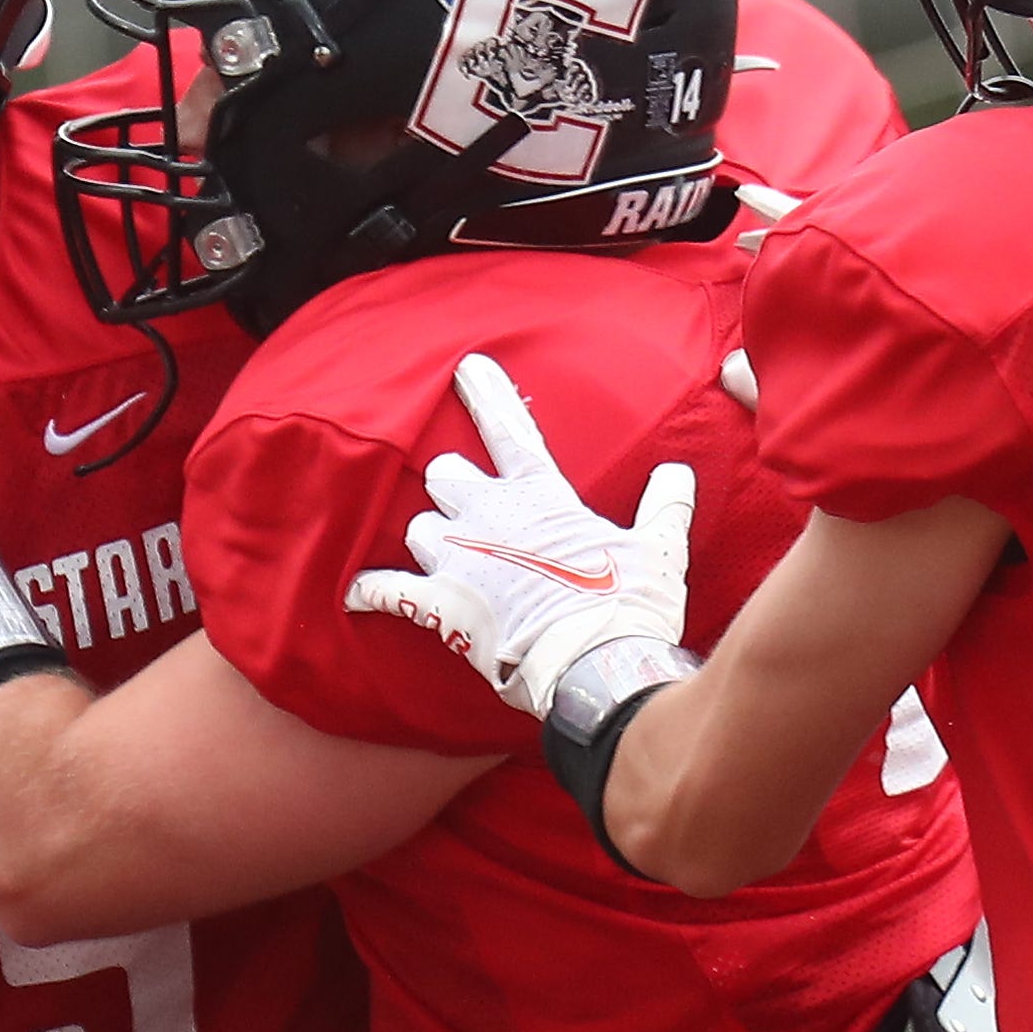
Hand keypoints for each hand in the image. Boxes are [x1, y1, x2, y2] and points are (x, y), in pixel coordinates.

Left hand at [345, 354, 695, 718]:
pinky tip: (353, 594)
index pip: (509, 428)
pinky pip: (388, 589)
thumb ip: (664, 506)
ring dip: (427, 538)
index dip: (487, 395)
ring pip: (417, 527)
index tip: (466, 367)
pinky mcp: (439, 604)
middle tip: (466, 505)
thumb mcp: (659, 548)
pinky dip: (370, 591)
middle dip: (451, 487)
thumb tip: (678, 474)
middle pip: (444, 475)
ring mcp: (458, 558)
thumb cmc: (629, 605)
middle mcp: (488, 515)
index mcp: (539, 497)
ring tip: (444, 557)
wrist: (598, 664)